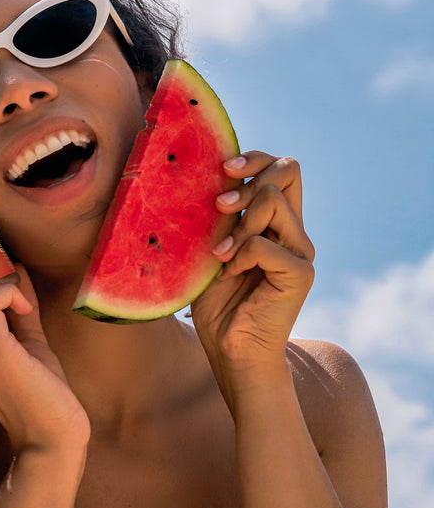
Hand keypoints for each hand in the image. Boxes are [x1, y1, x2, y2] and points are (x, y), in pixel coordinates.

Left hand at [191, 152, 314, 403]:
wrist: (229, 349)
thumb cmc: (215, 300)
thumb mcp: (210, 247)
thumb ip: (218, 216)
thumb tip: (205, 176)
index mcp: (276, 222)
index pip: (281, 168)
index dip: (254, 158)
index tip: (223, 168)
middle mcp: (294, 231)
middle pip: (287, 169)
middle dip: (248, 177)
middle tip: (219, 205)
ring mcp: (301, 251)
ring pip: (272, 201)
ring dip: (236, 222)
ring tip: (220, 253)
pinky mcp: (300, 273)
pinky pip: (262, 243)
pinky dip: (237, 255)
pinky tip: (226, 275)